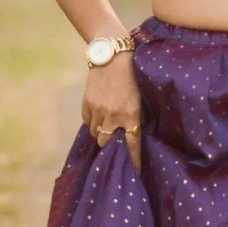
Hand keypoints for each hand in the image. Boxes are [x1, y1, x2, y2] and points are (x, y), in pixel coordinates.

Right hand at [84, 54, 143, 171]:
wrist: (112, 54)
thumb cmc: (133, 74)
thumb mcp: (141, 96)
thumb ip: (137, 115)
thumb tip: (135, 131)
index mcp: (130, 115)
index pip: (132, 145)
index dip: (133, 161)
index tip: (136, 172)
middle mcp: (113, 116)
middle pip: (106, 143)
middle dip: (110, 146)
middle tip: (114, 146)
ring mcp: (97, 110)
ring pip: (95, 134)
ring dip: (101, 134)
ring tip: (106, 129)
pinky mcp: (86, 102)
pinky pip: (87, 121)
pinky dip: (92, 122)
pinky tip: (98, 116)